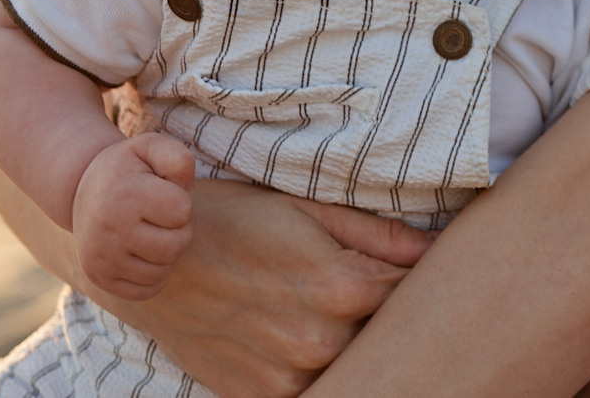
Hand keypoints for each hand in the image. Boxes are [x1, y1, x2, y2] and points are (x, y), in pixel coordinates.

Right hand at [73, 133, 195, 298]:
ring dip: (167, 252)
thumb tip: (186, 187)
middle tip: (160, 215)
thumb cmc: (128, 169)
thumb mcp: (150, 147)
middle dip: (179, 229)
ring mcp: (101, 259)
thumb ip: (178, 157)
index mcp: (125, 196)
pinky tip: (143, 253)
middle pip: (177, 245)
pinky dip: (154, 275)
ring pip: (163, 271)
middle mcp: (108, 231)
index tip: (162, 191)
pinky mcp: (99, 278)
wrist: (82, 191)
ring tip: (150, 231)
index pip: (183, 212)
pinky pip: (146, 291)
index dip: (180, 200)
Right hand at [96, 181, 432, 397]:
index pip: (414, 293)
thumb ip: (378, 236)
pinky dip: (316, 368)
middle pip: (388, 336)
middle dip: (391, 315)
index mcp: (341, 288)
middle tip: (379, 292)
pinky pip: (311, 388)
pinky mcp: (257, 397)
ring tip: (332, 313)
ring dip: (354, 344)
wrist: (154, 260)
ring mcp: (286, 377)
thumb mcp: (309, 211)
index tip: (421, 268)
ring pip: (352, 366)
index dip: (421, 279)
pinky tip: (301, 337)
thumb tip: (434, 250)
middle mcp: (318, 342)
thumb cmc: (236, 220)